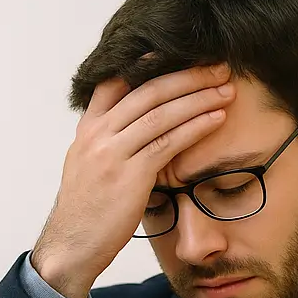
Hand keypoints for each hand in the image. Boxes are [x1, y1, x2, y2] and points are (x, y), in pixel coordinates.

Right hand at [31, 63, 234, 297]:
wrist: (71, 246)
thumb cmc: (87, 213)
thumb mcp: (89, 168)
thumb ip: (109, 144)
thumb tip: (136, 131)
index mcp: (87, 129)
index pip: (114, 81)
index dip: (145, 62)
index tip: (175, 51)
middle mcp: (97, 133)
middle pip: (147, 90)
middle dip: (187, 75)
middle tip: (217, 66)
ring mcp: (112, 152)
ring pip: (161, 112)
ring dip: (199, 97)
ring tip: (225, 89)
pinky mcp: (130, 174)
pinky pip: (169, 141)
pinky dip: (196, 126)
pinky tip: (216, 118)